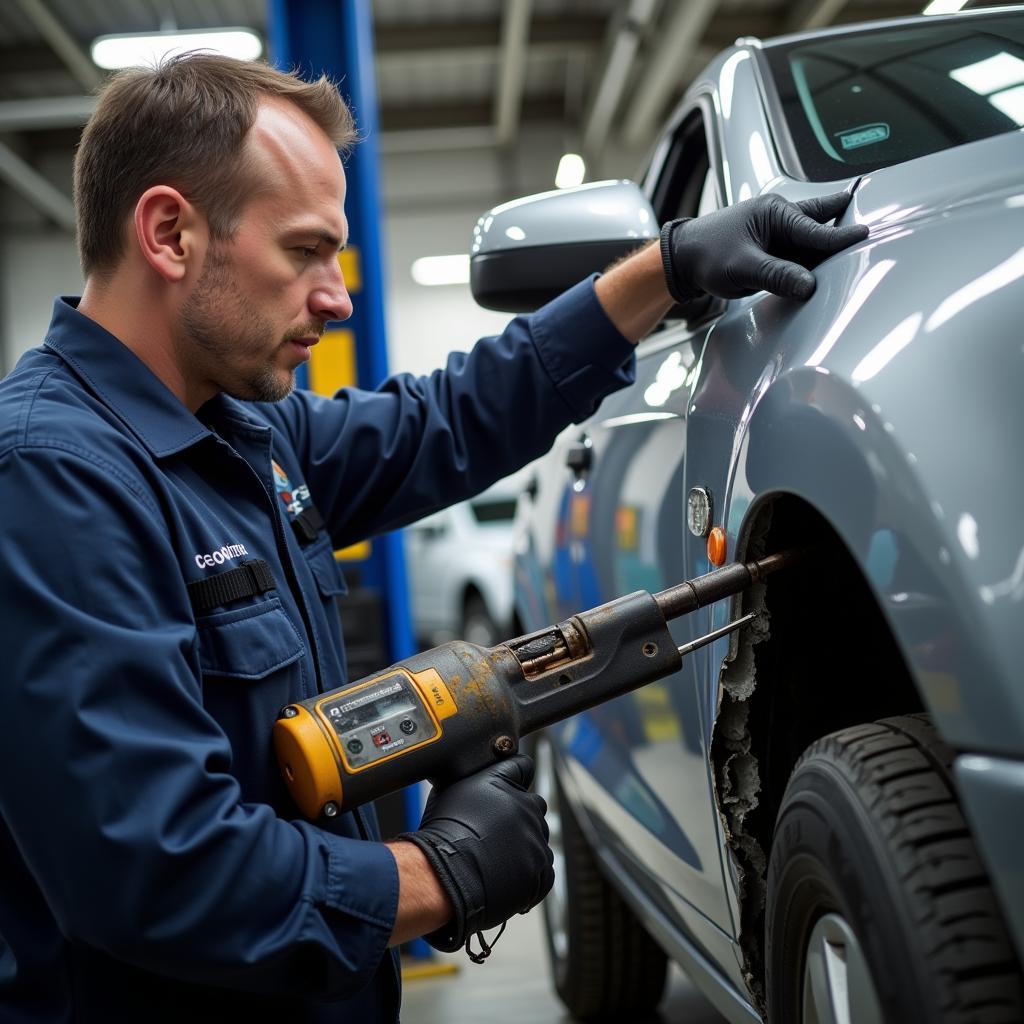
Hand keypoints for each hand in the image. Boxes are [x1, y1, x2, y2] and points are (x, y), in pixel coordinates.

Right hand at [398, 754, 552, 953]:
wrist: (444, 875)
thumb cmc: (444, 833)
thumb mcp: (455, 787)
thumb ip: (480, 775)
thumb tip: (488, 767)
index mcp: (507, 784)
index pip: (522, 768)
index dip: (514, 779)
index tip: (506, 792)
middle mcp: (527, 808)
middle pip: (533, 808)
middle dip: (520, 818)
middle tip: (495, 835)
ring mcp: (535, 841)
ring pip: (538, 840)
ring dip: (524, 849)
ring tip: (496, 861)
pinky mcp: (539, 872)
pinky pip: (543, 872)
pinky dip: (529, 876)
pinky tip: (506, 878)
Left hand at [660, 190, 868, 301]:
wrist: (684, 260)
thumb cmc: (708, 255)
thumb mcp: (742, 267)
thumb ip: (776, 275)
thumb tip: (808, 285)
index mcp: (775, 213)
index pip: (815, 229)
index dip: (840, 236)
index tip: (866, 235)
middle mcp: (781, 220)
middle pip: (823, 223)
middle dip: (847, 221)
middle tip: (878, 218)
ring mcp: (780, 237)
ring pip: (815, 242)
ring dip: (833, 246)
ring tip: (866, 243)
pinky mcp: (777, 254)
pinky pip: (804, 257)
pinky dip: (818, 262)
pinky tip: (835, 268)